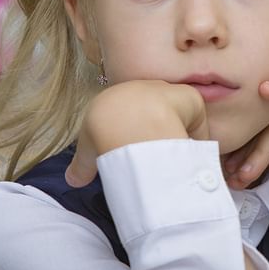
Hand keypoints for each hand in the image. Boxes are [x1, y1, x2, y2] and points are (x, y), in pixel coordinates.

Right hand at [65, 80, 207, 187]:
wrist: (126, 121)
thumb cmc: (102, 134)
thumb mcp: (86, 153)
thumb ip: (81, 166)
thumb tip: (72, 181)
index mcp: (117, 97)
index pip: (128, 112)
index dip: (133, 130)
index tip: (136, 149)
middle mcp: (142, 88)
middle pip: (154, 108)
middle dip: (157, 127)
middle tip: (157, 152)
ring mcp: (167, 90)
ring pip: (177, 111)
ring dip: (177, 129)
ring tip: (175, 154)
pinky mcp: (189, 97)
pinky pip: (196, 119)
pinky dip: (195, 135)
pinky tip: (188, 152)